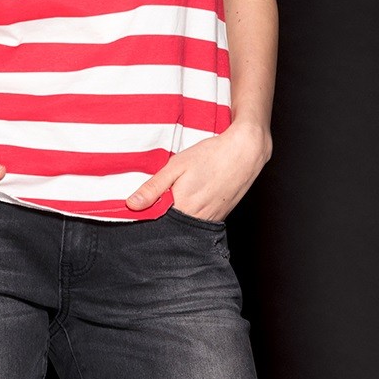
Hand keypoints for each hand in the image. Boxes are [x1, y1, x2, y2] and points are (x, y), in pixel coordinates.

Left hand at [125, 120, 271, 219]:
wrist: (245, 152)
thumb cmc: (211, 156)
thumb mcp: (176, 166)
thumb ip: (154, 187)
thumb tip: (132, 204)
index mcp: (183, 209)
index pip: (157, 223)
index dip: (147, 215)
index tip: (140, 207)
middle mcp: (198, 220)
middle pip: (171, 226)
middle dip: (162, 217)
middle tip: (163, 197)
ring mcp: (211, 220)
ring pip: (186, 225)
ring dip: (178, 216)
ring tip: (181, 195)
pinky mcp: (220, 216)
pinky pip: (200, 221)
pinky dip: (192, 214)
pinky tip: (193, 197)